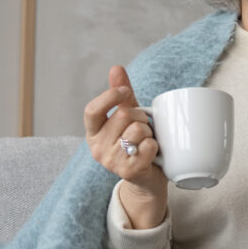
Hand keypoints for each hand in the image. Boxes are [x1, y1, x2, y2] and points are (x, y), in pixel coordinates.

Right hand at [84, 65, 167, 227]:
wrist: (147, 180)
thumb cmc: (137, 143)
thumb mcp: (128, 117)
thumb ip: (121, 95)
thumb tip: (116, 68)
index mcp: (93, 132)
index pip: (92, 110)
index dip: (109, 97)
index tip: (125, 91)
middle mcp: (97, 148)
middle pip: (123, 116)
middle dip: (141, 117)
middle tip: (145, 128)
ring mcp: (111, 162)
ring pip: (137, 130)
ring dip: (149, 132)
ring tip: (147, 141)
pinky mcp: (128, 171)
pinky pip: (148, 146)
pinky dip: (155, 146)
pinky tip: (152, 153)